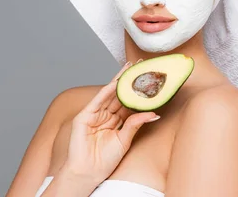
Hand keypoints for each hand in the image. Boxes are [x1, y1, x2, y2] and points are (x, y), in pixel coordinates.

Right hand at [62, 60, 160, 184]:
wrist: (89, 172)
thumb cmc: (105, 160)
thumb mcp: (125, 140)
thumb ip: (135, 124)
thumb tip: (154, 113)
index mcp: (115, 120)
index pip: (128, 101)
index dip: (138, 90)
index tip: (149, 77)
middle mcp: (105, 114)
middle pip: (120, 94)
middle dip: (129, 80)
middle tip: (142, 65)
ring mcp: (94, 114)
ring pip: (109, 94)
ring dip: (119, 81)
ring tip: (131, 68)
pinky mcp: (84, 116)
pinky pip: (97, 101)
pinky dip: (106, 92)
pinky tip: (115, 83)